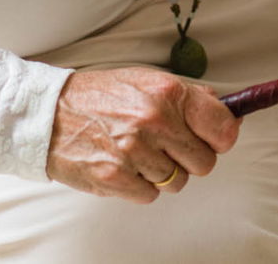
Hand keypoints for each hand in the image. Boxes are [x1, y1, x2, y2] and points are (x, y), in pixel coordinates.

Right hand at [46, 66, 240, 201]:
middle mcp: (155, 120)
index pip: (223, 127)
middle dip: (189, 158)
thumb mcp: (149, 82)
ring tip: (139, 154)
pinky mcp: (115, 177)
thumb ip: (191, 98)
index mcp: (169, 93)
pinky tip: (124, 166)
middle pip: (204, 162)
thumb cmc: (101, 97)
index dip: (222, 137)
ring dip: (162, 173)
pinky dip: (140, 186)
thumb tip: (230, 115)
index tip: (214, 139)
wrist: (48, 115)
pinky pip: (150, 195)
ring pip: (177, 182)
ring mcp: (134, 151)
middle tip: (167, 147)